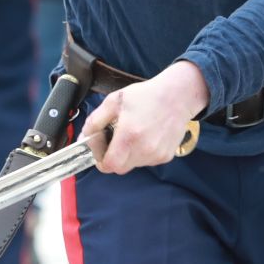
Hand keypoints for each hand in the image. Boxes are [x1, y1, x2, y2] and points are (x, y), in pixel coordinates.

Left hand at [86, 61, 208, 174]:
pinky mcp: (166, 156)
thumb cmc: (146, 96)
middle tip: (115, 140)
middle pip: (120, 168)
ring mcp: (157, 155)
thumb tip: (85, 136)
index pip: (109, 165)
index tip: (101, 149)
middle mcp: (144, 149)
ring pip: (133, 165)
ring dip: (128, 155)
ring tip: (134, 134)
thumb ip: (96, 120)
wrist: (178, 96)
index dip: (100, 160)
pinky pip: (147, 161)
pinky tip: (146, 136)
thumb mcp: (115, 100)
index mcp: (129, 136)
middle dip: (113, 157)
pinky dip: (142, 153)